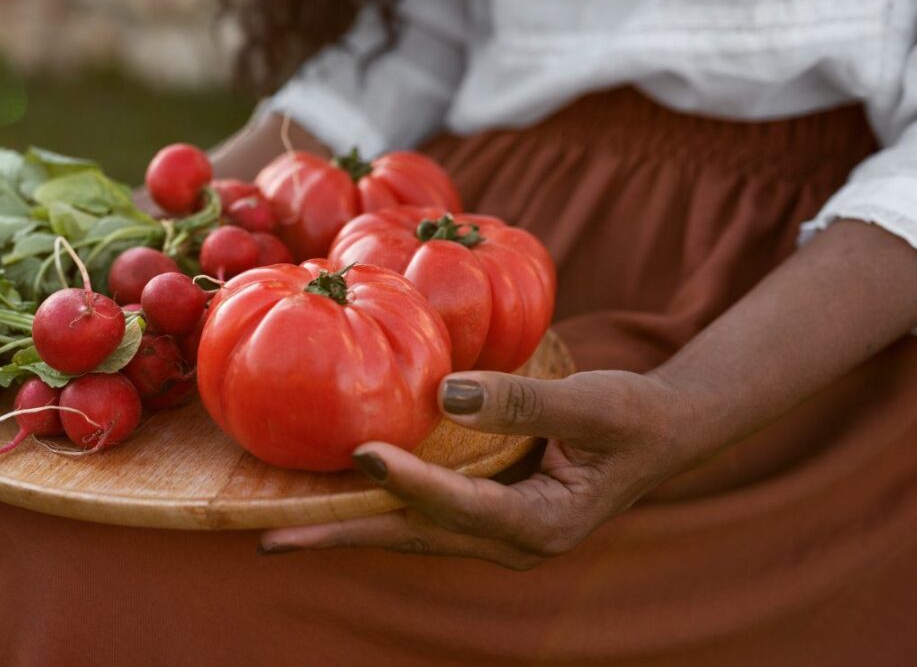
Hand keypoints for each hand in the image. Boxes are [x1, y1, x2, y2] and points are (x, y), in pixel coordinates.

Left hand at [258, 369, 693, 568]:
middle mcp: (509, 541)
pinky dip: (377, 501)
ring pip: (409, 529)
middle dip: (343, 536)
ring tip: (282, 528)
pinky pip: (420, 511)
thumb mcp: (593, 406)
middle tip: (273, 538)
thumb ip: (525, 402)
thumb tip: (449, 391)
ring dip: (348, 526)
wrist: (660, 432)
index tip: (364, 453)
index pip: (461, 508)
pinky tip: (335, 492)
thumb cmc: (632, 417)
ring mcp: (493, 530)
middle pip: (413, 537)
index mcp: (541, 525)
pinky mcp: (482, 509)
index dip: (412, 482)